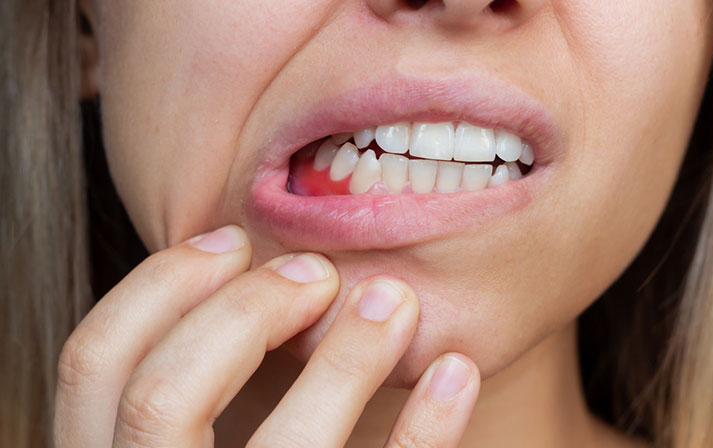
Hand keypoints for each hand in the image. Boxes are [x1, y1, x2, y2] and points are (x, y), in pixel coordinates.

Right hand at [54, 225, 479, 446]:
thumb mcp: (179, 445)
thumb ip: (186, 389)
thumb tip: (243, 268)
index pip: (95, 364)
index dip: (160, 286)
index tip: (231, 242)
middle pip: (164, 396)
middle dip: (244, 310)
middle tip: (315, 275)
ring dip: (345, 358)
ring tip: (393, 302)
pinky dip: (425, 431)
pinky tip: (456, 374)